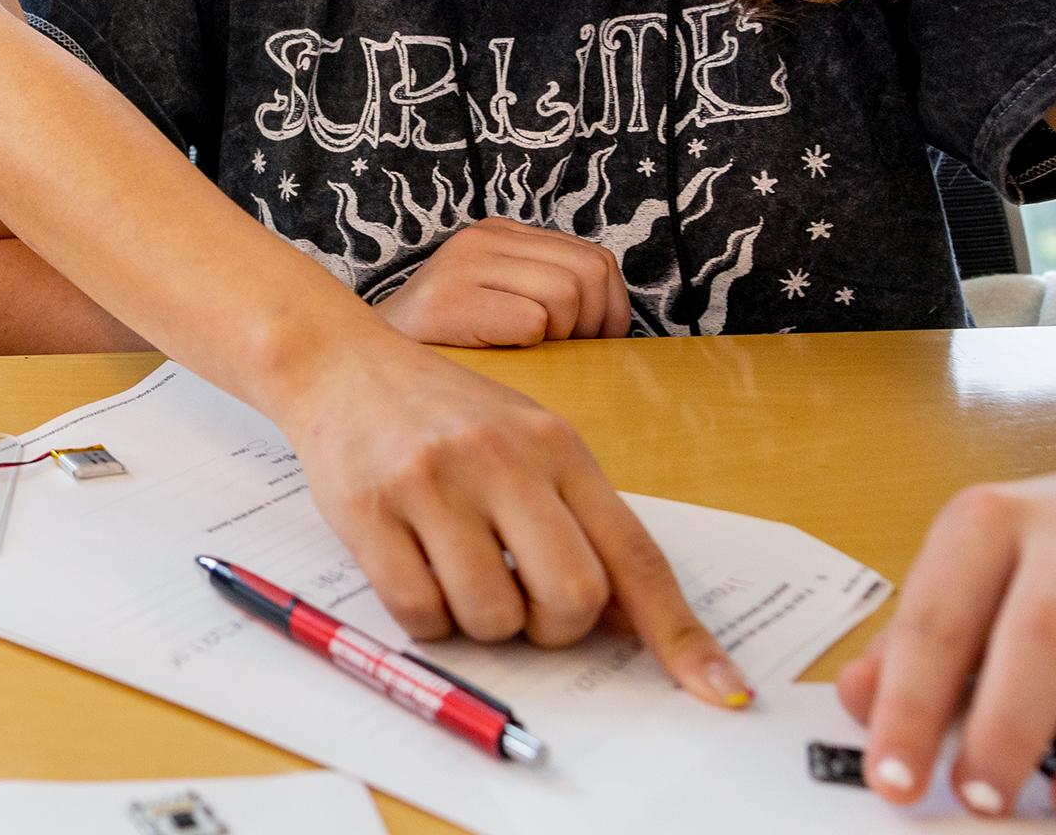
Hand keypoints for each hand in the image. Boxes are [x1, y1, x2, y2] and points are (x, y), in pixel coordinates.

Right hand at [282, 329, 749, 705]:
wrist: (338, 364)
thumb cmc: (440, 414)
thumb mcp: (525, 441)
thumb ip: (578, 520)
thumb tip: (628, 620)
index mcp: (557, 447)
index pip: (635, 556)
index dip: (679, 633)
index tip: (718, 690)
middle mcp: (503, 460)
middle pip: (572, 597)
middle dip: (553, 628)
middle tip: (523, 605)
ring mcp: (434, 484)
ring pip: (491, 615)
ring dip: (479, 623)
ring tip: (457, 576)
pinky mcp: (370, 509)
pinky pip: (418, 611)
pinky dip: (424, 617)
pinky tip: (412, 571)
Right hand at [377, 219, 633, 346]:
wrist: (367, 366)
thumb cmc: (449, 348)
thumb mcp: (502, 300)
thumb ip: (549, 291)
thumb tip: (617, 323)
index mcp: (500, 233)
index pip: (595, 259)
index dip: (610, 308)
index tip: (590, 342)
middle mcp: (482, 237)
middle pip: (589, 273)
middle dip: (594, 324)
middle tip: (566, 353)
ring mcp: (463, 264)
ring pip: (566, 294)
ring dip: (560, 336)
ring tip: (529, 351)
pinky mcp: (449, 299)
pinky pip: (532, 320)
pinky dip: (528, 345)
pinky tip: (499, 352)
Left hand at [837, 472, 1055, 821]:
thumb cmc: (1047, 561)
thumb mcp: (968, 577)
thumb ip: (912, 644)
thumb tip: (857, 705)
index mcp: (997, 519)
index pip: (942, 614)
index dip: (914, 705)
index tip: (895, 781)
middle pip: (1053, 625)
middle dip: (1011, 723)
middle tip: (984, 801)